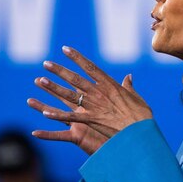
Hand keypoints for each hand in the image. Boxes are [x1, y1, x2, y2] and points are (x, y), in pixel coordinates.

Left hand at [28, 46, 152, 153]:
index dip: (76, 57)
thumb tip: (129, 76)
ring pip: (70, 95)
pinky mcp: (91, 121)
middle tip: (46, 63)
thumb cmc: (142, 116)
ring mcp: (94, 107)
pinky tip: (45, 113)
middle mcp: (100, 93)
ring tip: (40, 80)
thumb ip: (129, 86)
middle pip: (75, 79)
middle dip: (59, 70)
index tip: (65, 49)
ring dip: (54, 88)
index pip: (90, 67)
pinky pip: (71, 118)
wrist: (142, 132)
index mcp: (110, 85)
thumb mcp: (136, 98)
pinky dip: (58, 116)